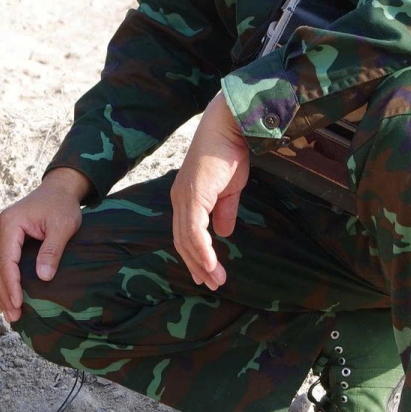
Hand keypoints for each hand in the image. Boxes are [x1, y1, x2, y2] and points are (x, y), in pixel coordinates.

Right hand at [0, 168, 87, 324]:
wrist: (58, 189)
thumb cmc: (62, 205)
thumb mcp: (63, 226)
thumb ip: (52, 250)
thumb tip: (43, 277)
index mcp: (10, 223)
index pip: (6, 260)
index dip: (11, 284)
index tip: (18, 303)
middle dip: (3, 293)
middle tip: (13, 317)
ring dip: (0, 291)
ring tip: (9, 313)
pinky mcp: (4, 238)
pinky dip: (2, 281)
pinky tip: (7, 298)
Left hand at [170, 94, 250, 289]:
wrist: (230, 127)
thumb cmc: (229, 152)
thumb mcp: (229, 189)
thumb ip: (224, 211)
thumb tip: (224, 233)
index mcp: (187, 197)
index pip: (186, 233)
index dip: (195, 255)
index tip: (207, 273)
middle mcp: (180, 199)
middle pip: (182, 241)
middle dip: (197, 265)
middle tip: (211, 284)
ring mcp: (184, 198)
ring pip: (187, 240)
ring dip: (202, 263)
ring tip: (216, 280)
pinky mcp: (193, 196)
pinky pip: (194, 231)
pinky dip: (202, 250)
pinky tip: (212, 264)